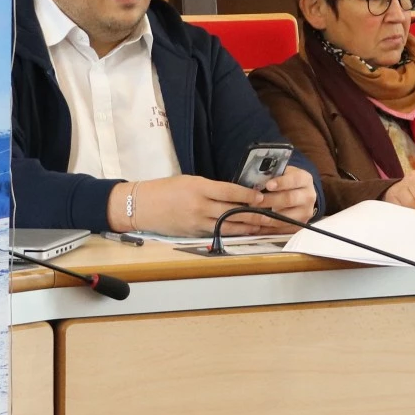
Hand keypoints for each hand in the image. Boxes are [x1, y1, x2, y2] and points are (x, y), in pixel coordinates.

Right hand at [110, 174, 274, 236]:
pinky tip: (245, 233)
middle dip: (255, 213)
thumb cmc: (165, 189)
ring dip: (248, 226)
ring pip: (229, 225)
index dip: (248, 195)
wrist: (142, 205)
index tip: (262, 196)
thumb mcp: (189, 181)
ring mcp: (197, 221)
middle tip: (272, 214)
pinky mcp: (194, 233)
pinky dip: (233, 233)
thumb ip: (210, 188)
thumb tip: (234, 193)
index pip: (230, 191)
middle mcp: (200, 205)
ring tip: (264, 226)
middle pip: (233, 211)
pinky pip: (218, 233)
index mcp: (199, 187)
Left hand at [254, 168, 316, 225]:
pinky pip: (282, 230)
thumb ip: (272, 175)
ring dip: (267, 217)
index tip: (268, 185)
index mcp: (304, 179)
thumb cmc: (286, 181)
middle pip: (289, 199)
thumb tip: (255, 180)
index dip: (281, 183)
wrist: (299, 193)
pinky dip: (268, 228)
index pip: (294, 180)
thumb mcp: (283, 172)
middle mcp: (308, 196)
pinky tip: (256, 225)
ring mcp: (305, 213)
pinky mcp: (299, 225)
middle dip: (270, 201)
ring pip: (285, 217)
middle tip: (254, 201)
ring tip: (253, 214)